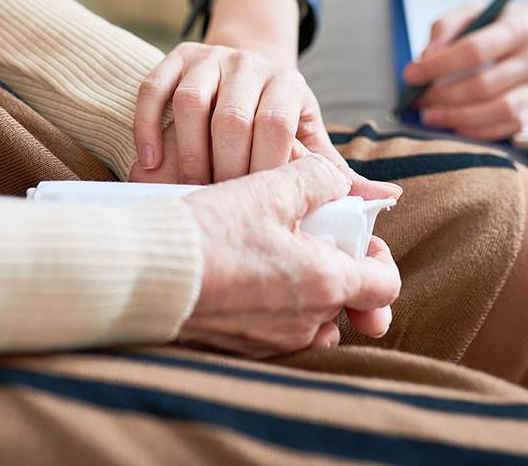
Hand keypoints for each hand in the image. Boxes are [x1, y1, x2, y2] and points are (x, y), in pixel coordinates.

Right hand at [179, 154, 401, 357]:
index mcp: (324, 284)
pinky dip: (272, 304)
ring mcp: (272, 341)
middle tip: (305, 235)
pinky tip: (245, 273)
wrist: (143, 274)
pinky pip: (275, 329)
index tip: (353, 235)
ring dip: (303, 287)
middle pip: (345, 298)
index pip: (384, 284)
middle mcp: (305, 323)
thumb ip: (317, 179)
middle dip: (334, 266)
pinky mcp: (240, 347)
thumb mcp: (269, 189)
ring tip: (273, 251)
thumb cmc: (210, 233)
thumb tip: (338, 181)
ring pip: (310, 316)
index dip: (378, 256)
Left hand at [404, 0, 527, 139]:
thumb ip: (448, 26)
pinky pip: (509, 128)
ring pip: (497, 112)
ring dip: (457, 118)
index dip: (438, 66)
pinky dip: (478, 132)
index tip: (411, 74)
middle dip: (443, 96)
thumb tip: (426, 56)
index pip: (474, 51)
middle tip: (418, 100)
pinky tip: (456, 126)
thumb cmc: (513, 22)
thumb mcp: (481, 9)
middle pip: (483, 85)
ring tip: (431, 116)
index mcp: (518, 29)